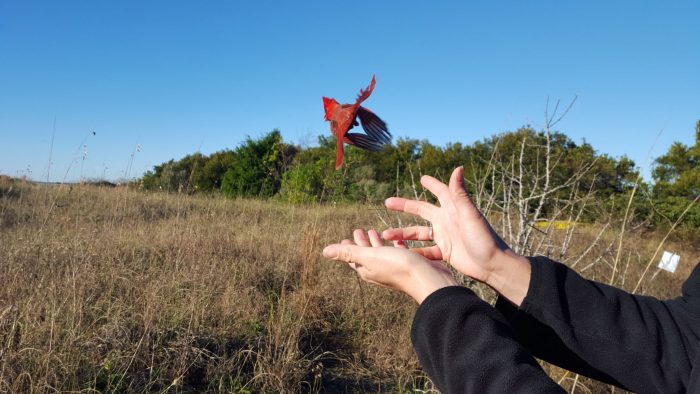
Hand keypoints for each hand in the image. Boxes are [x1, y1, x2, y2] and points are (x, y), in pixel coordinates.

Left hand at [323, 228, 457, 303]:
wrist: (428, 279)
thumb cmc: (398, 267)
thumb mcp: (370, 257)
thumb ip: (348, 254)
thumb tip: (324, 251)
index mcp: (368, 270)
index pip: (353, 258)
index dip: (348, 248)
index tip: (345, 239)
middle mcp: (380, 271)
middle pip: (367, 255)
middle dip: (361, 243)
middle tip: (358, 231)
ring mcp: (394, 269)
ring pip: (382, 254)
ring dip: (376, 243)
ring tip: (375, 232)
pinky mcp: (408, 264)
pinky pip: (397, 253)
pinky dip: (394, 245)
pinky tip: (397, 239)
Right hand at [382, 167, 531, 305]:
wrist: (493, 266)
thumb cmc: (484, 238)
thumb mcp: (469, 215)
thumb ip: (460, 194)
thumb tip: (458, 167)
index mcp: (454, 209)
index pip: (441, 192)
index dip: (432, 184)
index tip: (422, 178)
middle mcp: (448, 220)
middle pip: (422, 211)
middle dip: (405, 206)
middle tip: (388, 202)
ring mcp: (445, 236)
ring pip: (418, 233)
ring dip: (403, 233)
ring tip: (385, 235)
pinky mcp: (445, 252)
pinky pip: (425, 251)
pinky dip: (413, 252)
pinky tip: (400, 254)